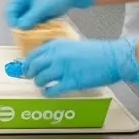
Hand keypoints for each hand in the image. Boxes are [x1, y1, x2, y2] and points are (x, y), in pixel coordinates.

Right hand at [5, 0, 96, 28]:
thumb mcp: (40, 9)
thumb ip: (29, 19)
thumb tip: (20, 29)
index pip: (10, 10)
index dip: (12, 21)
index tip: (17, 31)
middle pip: (16, 16)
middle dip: (21, 25)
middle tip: (26, 34)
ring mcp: (31, 5)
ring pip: (24, 19)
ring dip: (29, 26)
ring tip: (35, 31)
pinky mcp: (38, 10)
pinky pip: (32, 20)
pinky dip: (35, 25)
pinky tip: (41, 28)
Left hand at [23, 38, 138, 96]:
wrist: (112, 58)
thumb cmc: (96, 52)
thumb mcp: (72, 45)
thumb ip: (58, 51)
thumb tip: (45, 60)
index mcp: (57, 45)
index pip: (34, 54)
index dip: (27, 63)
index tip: (26, 68)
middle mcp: (57, 55)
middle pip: (34, 66)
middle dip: (30, 73)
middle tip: (31, 78)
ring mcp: (63, 68)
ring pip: (41, 78)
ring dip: (39, 83)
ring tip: (42, 85)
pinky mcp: (72, 81)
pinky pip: (53, 89)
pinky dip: (48, 92)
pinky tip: (49, 93)